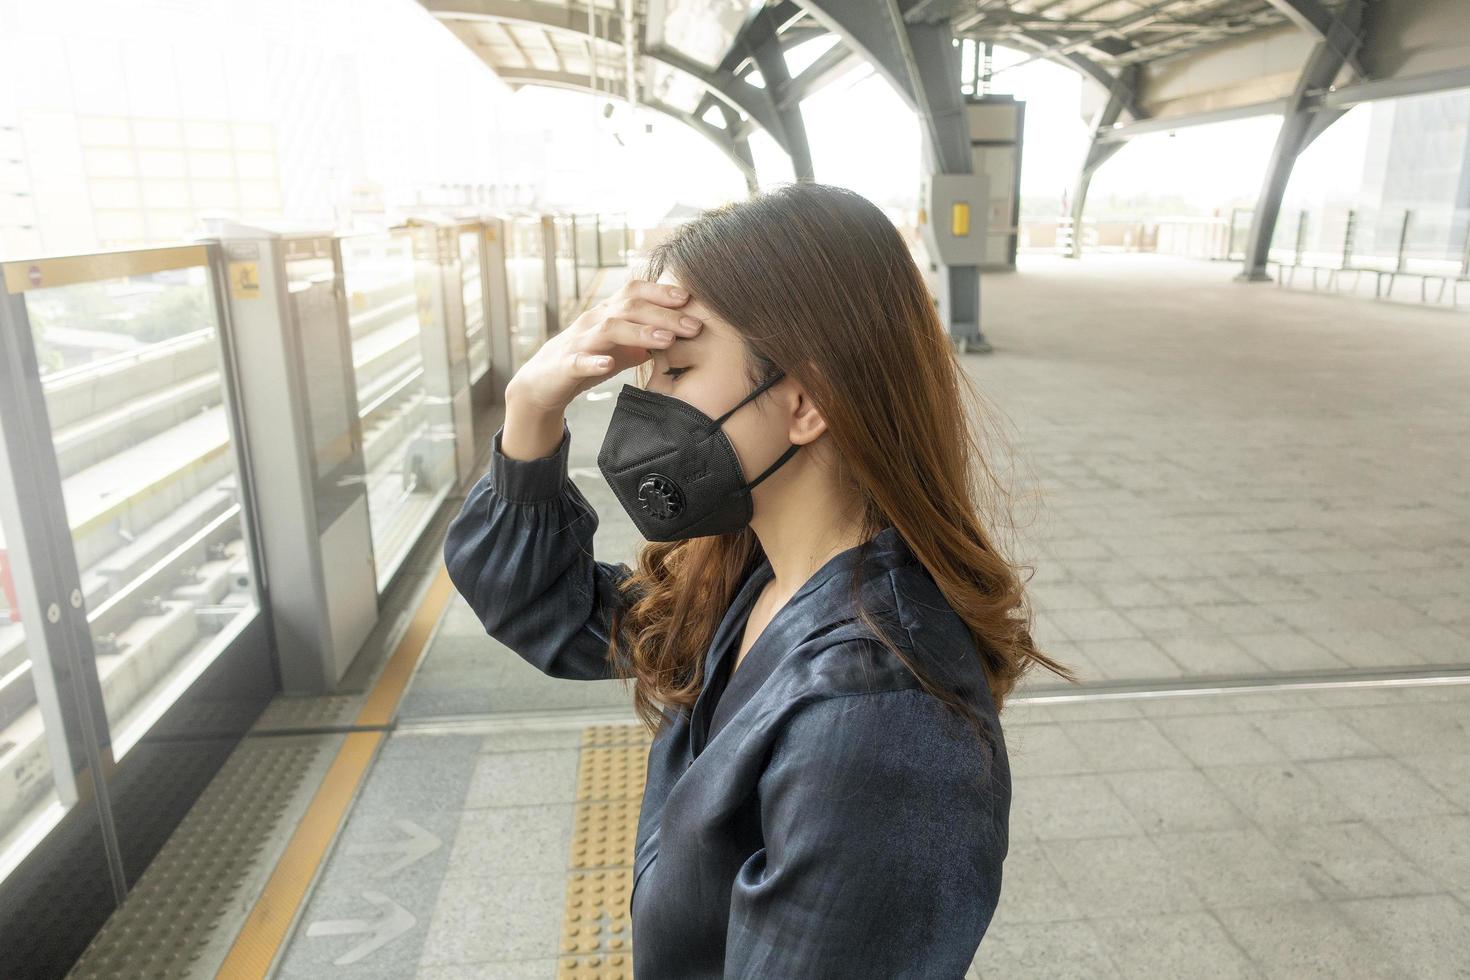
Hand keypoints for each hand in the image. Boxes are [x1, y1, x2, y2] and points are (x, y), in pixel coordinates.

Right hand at [506, 278, 704, 414]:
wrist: (543, 382)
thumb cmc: (587, 359)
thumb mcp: (621, 347)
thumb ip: (646, 339)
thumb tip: (680, 334)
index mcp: (608, 314)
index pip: (635, 292)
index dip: (661, 292)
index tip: (690, 299)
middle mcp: (594, 321)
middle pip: (629, 308)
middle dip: (664, 315)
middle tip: (694, 326)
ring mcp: (579, 342)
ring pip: (609, 329)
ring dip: (640, 332)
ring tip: (666, 340)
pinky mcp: (565, 366)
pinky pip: (579, 361)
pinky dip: (593, 362)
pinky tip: (608, 365)